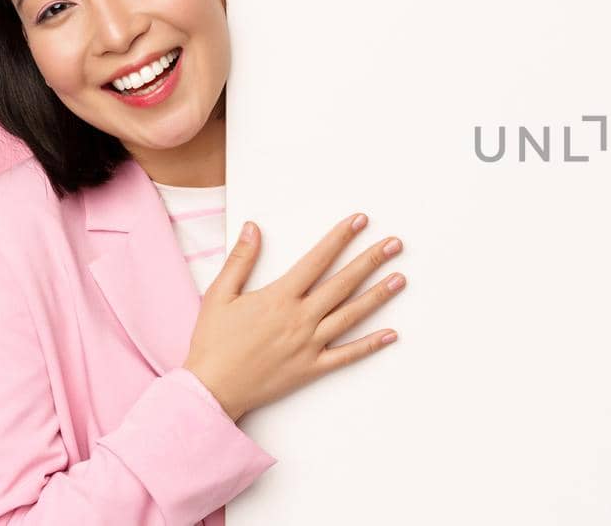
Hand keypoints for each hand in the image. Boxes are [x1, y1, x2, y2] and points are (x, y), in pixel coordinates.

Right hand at [183, 213, 405, 421]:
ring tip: (400, 278)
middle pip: (343, 283)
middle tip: (395, 244)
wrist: (210, 389)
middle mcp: (300, 318)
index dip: (340, 238)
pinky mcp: (311, 368)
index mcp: (279, 297)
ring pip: (351, 315)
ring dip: (378, 295)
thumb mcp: (219, 295)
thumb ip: (240, 260)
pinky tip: (391, 334)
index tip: (360, 221)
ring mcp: (309, 344)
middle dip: (371, 260)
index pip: (318, 260)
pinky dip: (370, 345)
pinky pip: (346, 355)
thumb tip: (252, 227)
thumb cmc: (213, 342)